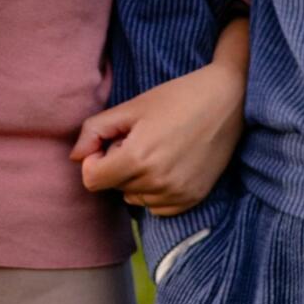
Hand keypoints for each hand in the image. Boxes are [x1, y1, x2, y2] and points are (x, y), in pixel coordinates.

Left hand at [72, 23, 248, 215]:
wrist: (228, 100)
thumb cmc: (178, 97)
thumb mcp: (132, 107)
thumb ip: (95, 131)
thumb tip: (75, 157)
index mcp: (137, 158)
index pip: (92, 180)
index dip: (95, 160)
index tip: (112, 142)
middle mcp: (156, 182)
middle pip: (114, 188)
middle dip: (119, 165)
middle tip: (143, 138)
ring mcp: (176, 194)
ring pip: (135, 198)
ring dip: (137, 179)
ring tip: (159, 150)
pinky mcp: (192, 199)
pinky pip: (157, 206)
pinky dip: (156, 190)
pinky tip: (171, 164)